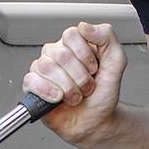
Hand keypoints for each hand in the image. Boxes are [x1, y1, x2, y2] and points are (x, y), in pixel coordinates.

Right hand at [22, 22, 126, 147]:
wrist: (97, 121)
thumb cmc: (103, 94)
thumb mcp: (116, 62)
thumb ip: (107, 37)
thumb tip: (85, 27)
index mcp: (74, 45)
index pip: (71, 34)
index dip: (85, 55)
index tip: (94, 69)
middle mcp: (56, 54)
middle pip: (60, 53)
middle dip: (80, 76)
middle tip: (87, 87)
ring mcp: (43, 70)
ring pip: (46, 67)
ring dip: (67, 87)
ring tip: (75, 96)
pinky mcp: (33, 87)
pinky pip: (31, 81)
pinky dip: (48, 91)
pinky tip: (59, 98)